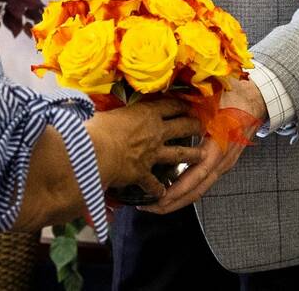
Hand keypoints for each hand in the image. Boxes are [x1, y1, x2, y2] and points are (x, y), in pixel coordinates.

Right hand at [86, 99, 203, 199]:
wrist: (96, 152)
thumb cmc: (97, 127)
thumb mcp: (107, 111)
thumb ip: (111, 111)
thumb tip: (98, 105)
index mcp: (147, 113)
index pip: (170, 105)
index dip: (181, 105)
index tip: (188, 106)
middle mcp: (155, 132)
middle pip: (182, 127)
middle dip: (194, 126)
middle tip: (200, 126)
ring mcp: (153, 153)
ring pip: (180, 153)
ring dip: (192, 155)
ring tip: (202, 155)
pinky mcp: (144, 173)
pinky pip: (154, 183)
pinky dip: (158, 189)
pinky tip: (162, 193)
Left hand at [141, 76, 265, 214]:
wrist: (256, 100)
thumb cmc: (234, 97)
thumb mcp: (212, 98)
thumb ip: (189, 105)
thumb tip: (162, 102)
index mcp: (218, 146)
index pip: (197, 175)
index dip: (177, 189)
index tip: (158, 198)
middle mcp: (222, 160)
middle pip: (197, 190)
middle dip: (173, 203)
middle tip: (150, 208)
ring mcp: (224, 164)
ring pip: (200, 189)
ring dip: (179, 199)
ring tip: (157, 204)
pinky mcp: (222, 163)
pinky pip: (204, 181)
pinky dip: (188, 189)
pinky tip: (173, 190)